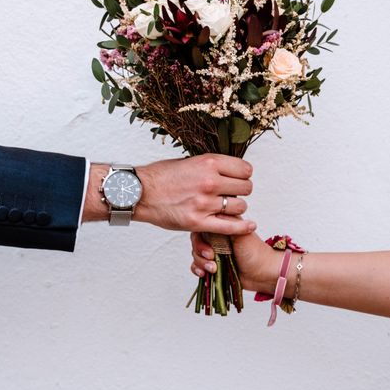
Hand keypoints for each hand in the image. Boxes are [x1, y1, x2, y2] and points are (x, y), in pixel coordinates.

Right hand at [132, 154, 255, 234]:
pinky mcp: (198, 222)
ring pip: (240, 206)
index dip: (243, 175)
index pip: (245, 169)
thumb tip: (229, 170)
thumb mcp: (189, 161)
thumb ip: (211, 166)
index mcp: (208, 163)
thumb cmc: (161, 176)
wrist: (139, 192)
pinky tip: (249, 226)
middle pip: (245, 188)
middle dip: (241, 191)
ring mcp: (204, 203)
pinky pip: (230, 226)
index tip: (238, 179)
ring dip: (237, 208)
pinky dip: (242, 227)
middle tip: (232, 194)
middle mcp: (209, 181)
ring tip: (226, 207)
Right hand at [190, 231, 280, 292]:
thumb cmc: (255, 252)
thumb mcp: (241, 234)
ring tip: (213, 269)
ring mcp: (214, 252)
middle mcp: (216, 238)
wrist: (262, 273)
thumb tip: (209, 216)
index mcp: (222, 227)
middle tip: (211, 257)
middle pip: (196, 242)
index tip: (208, 247)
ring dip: (201, 263)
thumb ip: (225, 224)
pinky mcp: (213, 265)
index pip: (202, 227)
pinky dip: (198, 270)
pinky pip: (197, 266)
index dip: (200, 237)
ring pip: (196, 255)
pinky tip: (204, 274)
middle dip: (200, 251)